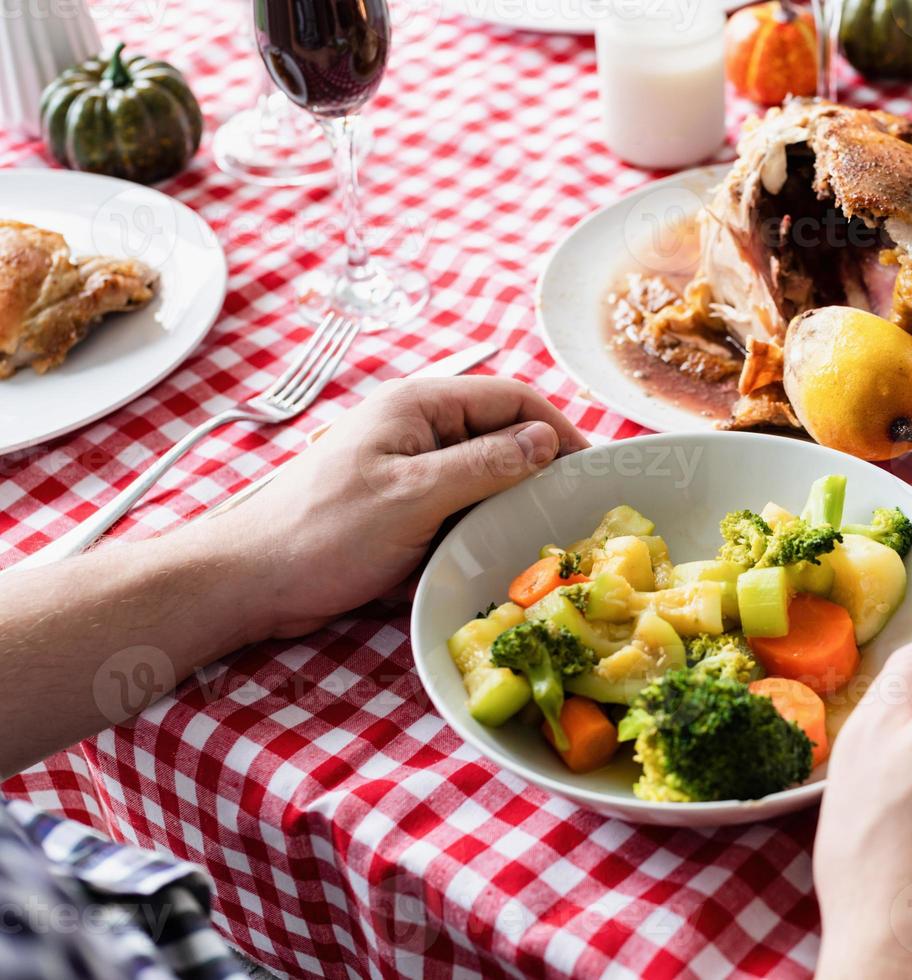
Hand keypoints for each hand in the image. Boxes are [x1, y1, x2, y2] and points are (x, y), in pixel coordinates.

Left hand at [214, 376, 589, 636]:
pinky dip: (480, 523)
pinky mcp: (399, 505)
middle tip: (570, 511)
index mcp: (419, 405)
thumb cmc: (325, 534)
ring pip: (483, 473)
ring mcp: (407, 466)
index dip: (557, 429)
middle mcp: (416, 426)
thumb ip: (485, 464)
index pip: (512, 398)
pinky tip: (494, 553)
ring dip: (509, 501)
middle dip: (537, 468)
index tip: (589, 472)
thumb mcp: (415, 497)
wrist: (251, 582)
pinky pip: (457, 505)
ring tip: (539, 535)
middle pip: (501, 434)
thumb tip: (546, 440)